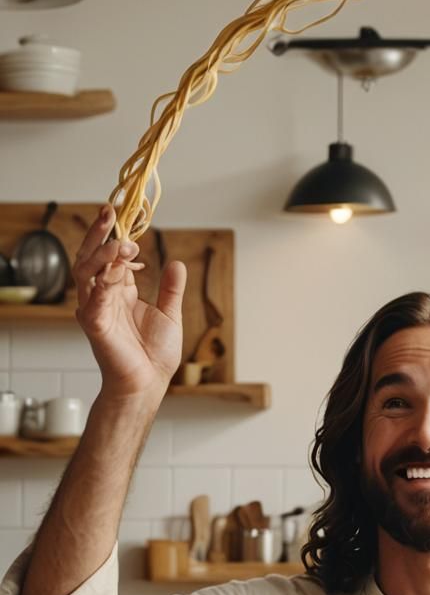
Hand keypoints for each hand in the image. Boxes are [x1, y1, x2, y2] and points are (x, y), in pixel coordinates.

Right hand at [74, 205, 186, 401]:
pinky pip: (93, 298)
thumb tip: (177, 262)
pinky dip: (103, 282)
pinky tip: (115, 269)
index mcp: (120, 292)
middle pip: (92, 256)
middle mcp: (104, 296)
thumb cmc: (154, 355)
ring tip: (123, 243)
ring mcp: (96, 309)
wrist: (149, 383)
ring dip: (102, 254)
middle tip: (111, 211)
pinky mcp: (94, 324)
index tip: (129, 218)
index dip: (119, 236)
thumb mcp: (170, 314)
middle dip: (99, 233)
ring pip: (86, 271)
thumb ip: (171, 288)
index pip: (112, 256)